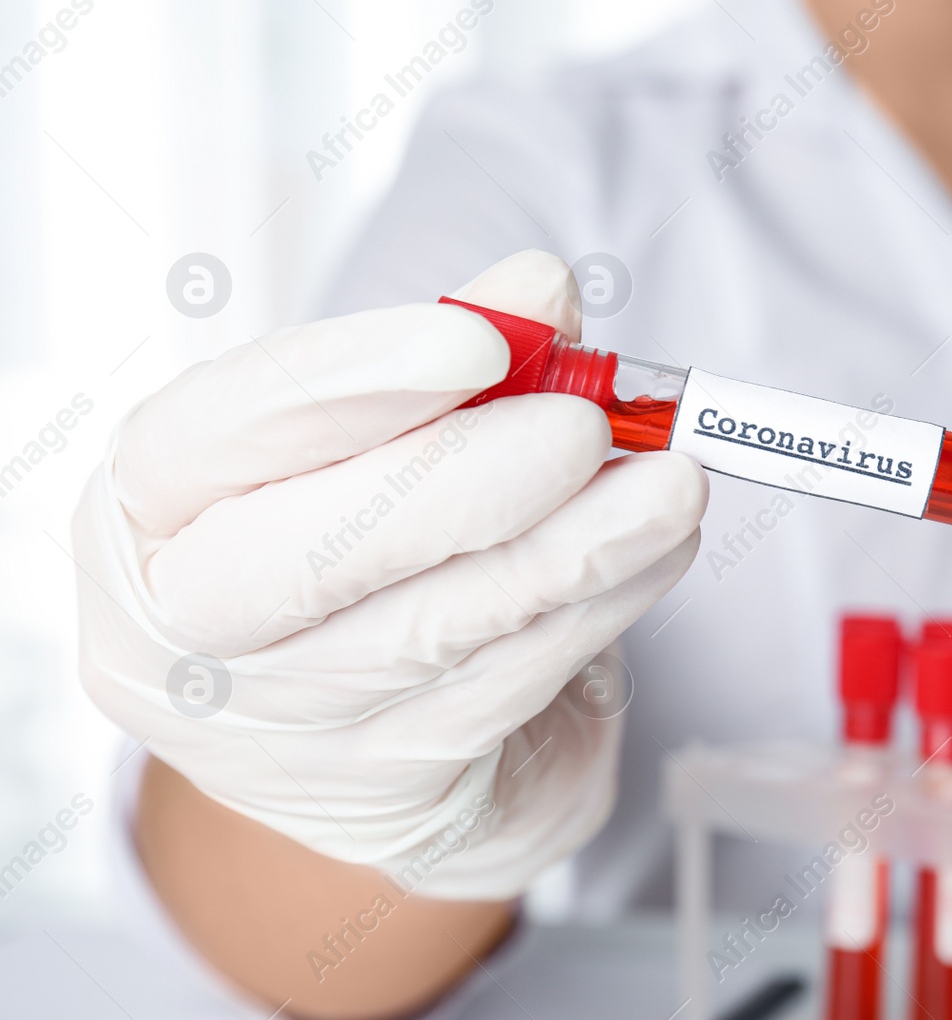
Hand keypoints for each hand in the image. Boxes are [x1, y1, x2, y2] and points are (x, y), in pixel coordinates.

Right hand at [75, 250, 706, 897]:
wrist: (351, 727)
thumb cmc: (350, 536)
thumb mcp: (371, 435)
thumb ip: (449, 356)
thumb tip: (540, 298)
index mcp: (148, 510)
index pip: (216, 432)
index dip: (353, 382)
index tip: (480, 340)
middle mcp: (186, 634)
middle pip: (315, 557)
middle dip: (471, 481)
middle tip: (589, 422)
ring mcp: (283, 729)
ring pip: (440, 629)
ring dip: (579, 545)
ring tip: (670, 482)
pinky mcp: (390, 788)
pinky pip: (509, 684)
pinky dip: (598, 606)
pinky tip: (653, 552)